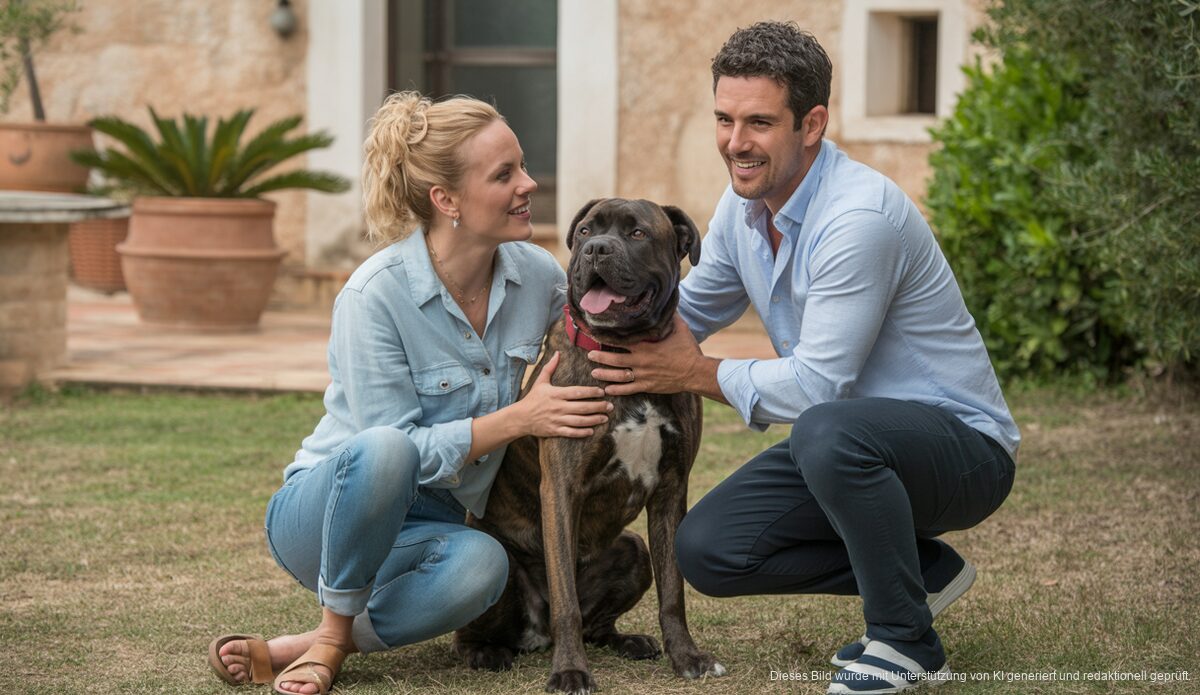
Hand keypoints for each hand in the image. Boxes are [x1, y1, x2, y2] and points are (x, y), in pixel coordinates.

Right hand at [517, 351, 611, 437]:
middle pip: (582, 407)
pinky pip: (571, 432)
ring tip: (605, 418)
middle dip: (598, 406)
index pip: (577, 392)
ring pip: (579, 421)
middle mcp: (558, 407)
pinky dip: (582, 432)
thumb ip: (550, 367)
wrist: (520, 418)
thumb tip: (557, 352)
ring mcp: (557, 420)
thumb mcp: (540, 381)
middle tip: (610, 406)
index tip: (602, 392)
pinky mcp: (555, 431)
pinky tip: (592, 430)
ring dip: (594, 419)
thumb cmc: (532, 398)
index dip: (591, 392)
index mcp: (556, 394)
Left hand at [589, 314, 717, 397]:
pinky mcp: (648, 386)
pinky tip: (608, 390)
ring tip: (593, 373)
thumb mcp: (680, 329)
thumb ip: (669, 317)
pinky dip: (617, 390)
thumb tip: (666, 302)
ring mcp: (643, 375)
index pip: (622, 341)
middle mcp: (641, 361)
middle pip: (615, 359)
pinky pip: (629, 389)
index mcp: (646, 346)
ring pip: (619, 376)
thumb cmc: (688, 350)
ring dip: (605, 374)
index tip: (597, 336)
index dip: (608, 339)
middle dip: (600, 357)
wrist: (696, 372)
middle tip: (589, 355)